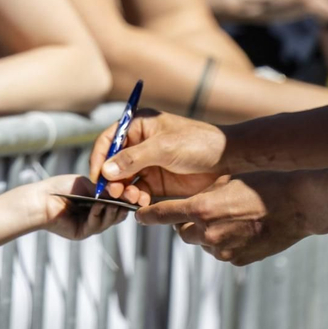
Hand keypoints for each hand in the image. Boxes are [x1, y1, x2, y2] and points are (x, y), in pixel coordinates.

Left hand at [26, 175, 135, 241]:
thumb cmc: (60, 188)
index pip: (118, 202)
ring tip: (114, 200)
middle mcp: (96, 215)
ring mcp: (90, 225)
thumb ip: (103, 189)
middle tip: (130, 197)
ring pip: (109, 221)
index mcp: (98, 202)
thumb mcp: (86, 184)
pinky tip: (99, 205)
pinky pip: (95, 224)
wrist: (41, 199)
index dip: (127, 198)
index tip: (135, 191)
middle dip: (123, 205)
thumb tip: (122, 190)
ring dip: (112, 210)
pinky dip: (99, 213)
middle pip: (117, 214)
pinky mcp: (82, 232)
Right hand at [88, 111, 228, 203]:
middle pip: (113, 163)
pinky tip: (142, 203)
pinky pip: (138, 191)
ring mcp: (148, 163)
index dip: (100, 159)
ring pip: (124, 180)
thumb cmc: (199, 144)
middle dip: (112, 179)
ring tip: (132, 198)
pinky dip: (136, 198)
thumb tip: (106, 170)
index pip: (109, 141)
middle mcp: (140, 143)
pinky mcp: (157, 180)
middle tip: (114, 193)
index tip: (98, 179)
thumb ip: (133, 158)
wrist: (229, 160)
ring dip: (124, 191)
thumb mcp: (164, 148)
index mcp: (139, 125)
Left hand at [136, 172, 308, 264]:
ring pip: (203, 242)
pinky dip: (226, 243)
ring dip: (208, 233)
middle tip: (204, 210)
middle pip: (183, 232)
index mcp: (202, 208)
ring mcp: (224, 250)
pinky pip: (222, 252)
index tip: (139, 216)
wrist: (296, 204)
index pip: (164, 214)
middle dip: (188, 222)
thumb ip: (202, 194)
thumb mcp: (226, 181)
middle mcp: (209, 232)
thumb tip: (186, 204)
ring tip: (232, 217)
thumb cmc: (262, 185)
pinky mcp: (238, 260)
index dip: (149, 215)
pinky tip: (243, 229)